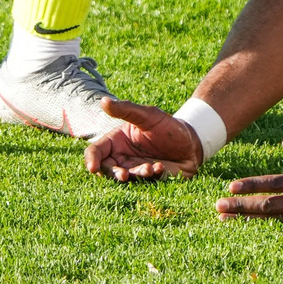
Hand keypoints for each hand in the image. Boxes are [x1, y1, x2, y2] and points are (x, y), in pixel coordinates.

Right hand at [85, 98, 204, 181]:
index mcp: (116, 141)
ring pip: (125, 178)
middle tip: (124, 175)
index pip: (96, 151)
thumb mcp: (148, 115)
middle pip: (106, 169)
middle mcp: (122, 157)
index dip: (91, 160)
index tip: (93, 168)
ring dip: (135, 174)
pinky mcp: (148, 179)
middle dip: (113, 174)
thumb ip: (126, 110)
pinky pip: (143, 182)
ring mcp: (134, 169)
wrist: (192, 141)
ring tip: (150, 167)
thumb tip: (103, 101)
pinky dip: (150, 176)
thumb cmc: (167, 125)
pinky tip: (160, 167)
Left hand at [217, 134, 282, 220]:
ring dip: (246, 219)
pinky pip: (280, 227)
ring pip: (271, 219)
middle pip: (269, 205)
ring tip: (224, 217)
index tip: (232, 187)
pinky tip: (245, 224)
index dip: (254, 186)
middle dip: (242, 206)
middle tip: (219, 206)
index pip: (277, 184)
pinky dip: (261, 226)